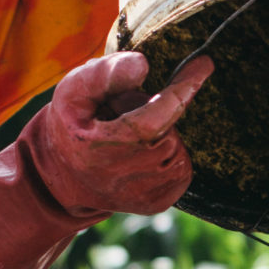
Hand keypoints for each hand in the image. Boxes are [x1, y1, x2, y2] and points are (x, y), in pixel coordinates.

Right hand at [20, 50, 211, 219]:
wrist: (65, 177)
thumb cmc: (72, 125)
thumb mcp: (74, 92)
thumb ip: (104, 74)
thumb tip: (143, 65)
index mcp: (98, 148)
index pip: (154, 119)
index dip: (181, 89)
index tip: (203, 64)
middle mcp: (122, 178)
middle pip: (169, 130)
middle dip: (156, 113)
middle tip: (126, 115)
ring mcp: (142, 195)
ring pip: (178, 149)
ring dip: (163, 135)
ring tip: (130, 137)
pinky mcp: (157, 204)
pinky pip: (183, 169)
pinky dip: (171, 155)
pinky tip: (145, 153)